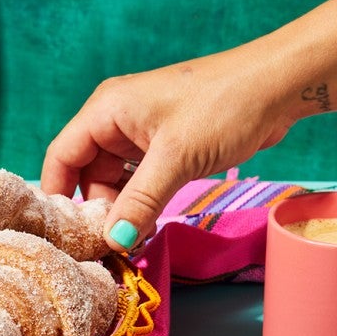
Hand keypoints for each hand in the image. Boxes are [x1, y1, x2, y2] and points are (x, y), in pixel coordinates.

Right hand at [40, 46, 295, 251]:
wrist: (277, 87)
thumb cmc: (223, 107)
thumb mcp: (176, 158)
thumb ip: (140, 201)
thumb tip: (113, 242)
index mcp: (106, 111)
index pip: (62, 156)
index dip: (59, 197)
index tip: (66, 237)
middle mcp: (117, 120)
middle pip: (87, 175)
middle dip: (99, 212)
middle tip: (114, 248)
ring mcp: (141, 134)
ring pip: (115, 182)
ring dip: (124, 212)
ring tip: (136, 242)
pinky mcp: (165, 146)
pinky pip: (141, 181)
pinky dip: (143, 204)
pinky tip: (151, 227)